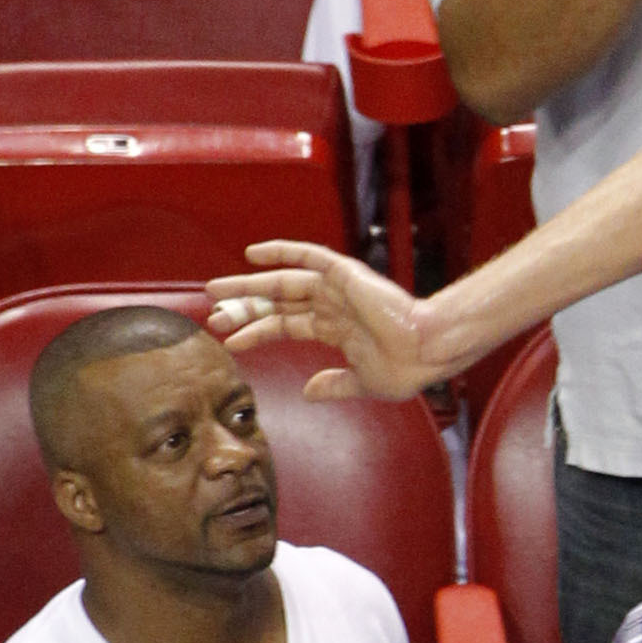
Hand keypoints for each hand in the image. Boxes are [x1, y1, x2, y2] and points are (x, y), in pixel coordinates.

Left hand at [205, 245, 448, 403]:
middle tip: (214, 315)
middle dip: (245, 309)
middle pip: (278, 304)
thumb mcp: (363, 383)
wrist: (427, 350)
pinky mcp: (345, 274)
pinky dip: (281, 251)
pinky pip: (308, 256)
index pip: (286, 327)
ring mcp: (338, 289)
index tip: (230, 341)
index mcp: (337, 330)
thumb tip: (308, 391)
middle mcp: (333, 306)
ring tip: (217, 292)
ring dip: (250, 286)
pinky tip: (252, 255)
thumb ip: (335, 385)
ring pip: (283, 283)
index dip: (257, 332)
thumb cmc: (406, 369)